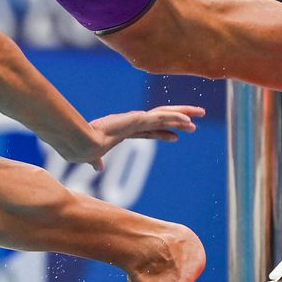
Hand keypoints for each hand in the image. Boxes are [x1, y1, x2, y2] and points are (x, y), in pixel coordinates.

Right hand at [80, 105, 204, 169]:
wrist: (80, 143)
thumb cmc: (83, 149)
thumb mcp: (92, 156)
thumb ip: (96, 161)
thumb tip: (97, 167)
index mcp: (123, 130)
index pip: (148, 131)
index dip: (163, 133)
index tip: (176, 137)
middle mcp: (132, 122)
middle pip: (161, 118)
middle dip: (177, 119)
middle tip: (195, 121)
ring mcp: (136, 120)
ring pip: (165, 115)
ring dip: (183, 114)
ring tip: (201, 114)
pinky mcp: (138, 120)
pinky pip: (162, 118)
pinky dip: (175, 118)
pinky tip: (188, 120)